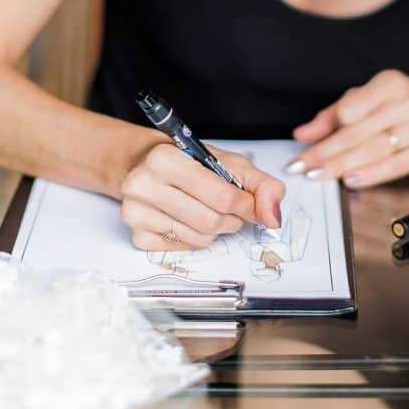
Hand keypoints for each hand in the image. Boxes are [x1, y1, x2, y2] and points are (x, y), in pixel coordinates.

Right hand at [118, 142, 283, 251]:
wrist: (150, 166)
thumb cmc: (192, 163)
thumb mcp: (232, 164)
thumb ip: (263, 187)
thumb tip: (273, 218)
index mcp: (165, 160)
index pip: (222, 196)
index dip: (245, 204)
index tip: (247, 201)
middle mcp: (142, 186)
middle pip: (211, 221)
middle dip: (232, 219)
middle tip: (231, 209)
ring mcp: (135, 213)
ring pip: (199, 238)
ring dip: (216, 230)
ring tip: (209, 210)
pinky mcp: (137, 236)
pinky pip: (184, 249)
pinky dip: (197, 238)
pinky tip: (190, 219)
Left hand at [288, 70, 408, 187]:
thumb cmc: (405, 102)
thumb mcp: (372, 96)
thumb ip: (336, 113)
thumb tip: (304, 133)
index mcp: (391, 83)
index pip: (350, 111)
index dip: (324, 133)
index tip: (302, 149)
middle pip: (360, 133)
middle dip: (327, 154)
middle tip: (303, 168)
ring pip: (376, 151)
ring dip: (344, 166)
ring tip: (321, 176)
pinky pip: (398, 165)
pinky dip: (372, 174)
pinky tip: (352, 179)